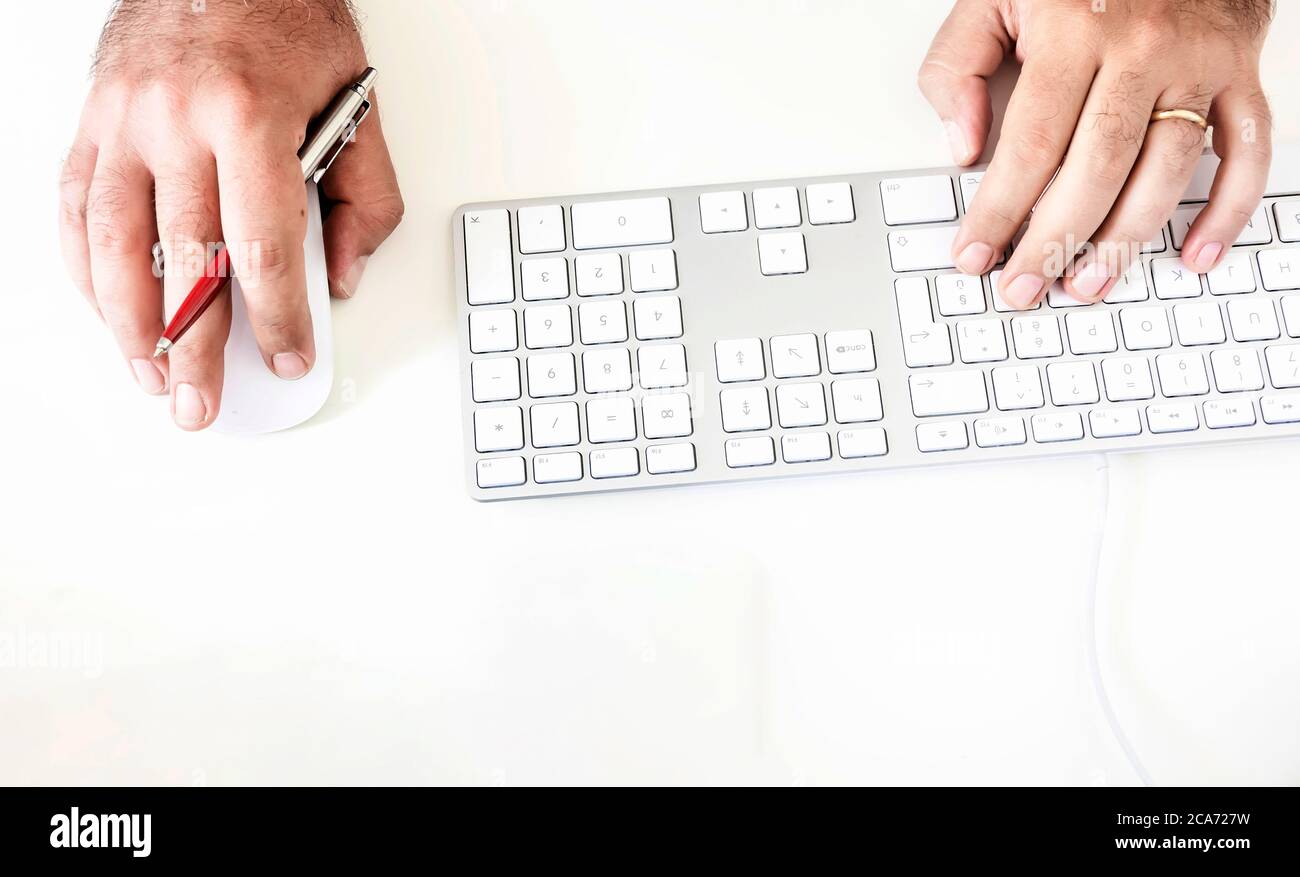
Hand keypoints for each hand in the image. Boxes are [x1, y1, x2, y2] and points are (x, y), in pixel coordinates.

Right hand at [59, 0, 403, 428]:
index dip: (277, 318)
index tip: (288, 357)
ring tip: (148, 375)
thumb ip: (366, 200)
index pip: (263, 250)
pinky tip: (106, 310)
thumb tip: (342, 276)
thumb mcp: (357, 105)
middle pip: (183, 262)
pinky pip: (76, 205)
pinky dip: (86, 267)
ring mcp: (123, 120)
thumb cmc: (289, 25)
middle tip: (201, 403)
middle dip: (194, 347)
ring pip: (113, 244)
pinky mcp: (93, 119)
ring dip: (128, 323)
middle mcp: (176, 121)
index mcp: (249, 119)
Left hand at [919, 0, 1272, 307]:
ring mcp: (1196, 63)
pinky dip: (1228, 209)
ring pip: (1165, 170)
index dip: (1000, 209)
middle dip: (1055, 241)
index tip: (975, 254)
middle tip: (1023, 288)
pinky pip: (1245, 150)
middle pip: (1097, 167)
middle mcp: (1142, 49)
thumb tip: (962, 146)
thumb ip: (957, 65)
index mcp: (1074, 32)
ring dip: (1125, 240)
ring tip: (1087, 284)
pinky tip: (1195, 253)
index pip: (1031, 143)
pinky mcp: (1239, 73)